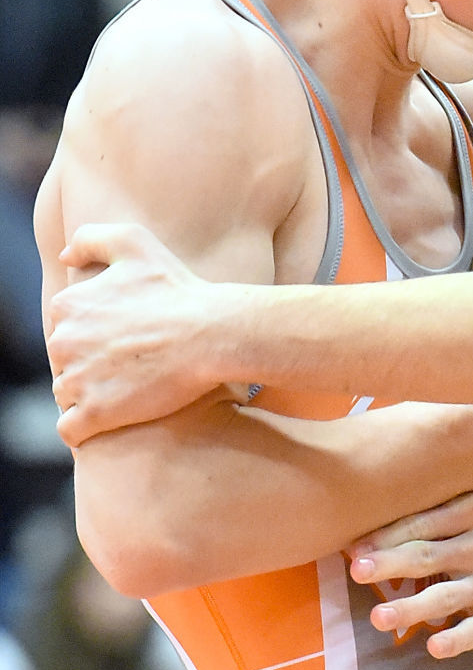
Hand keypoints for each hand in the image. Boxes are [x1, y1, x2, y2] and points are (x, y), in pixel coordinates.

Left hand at [48, 224, 225, 444]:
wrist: (212, 333)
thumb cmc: (179, 289)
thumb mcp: (136, 243)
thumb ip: (91, 238)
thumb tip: (64, 257)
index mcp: (67, 306)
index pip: (64, 330)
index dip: (91, 339)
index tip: (120, 343)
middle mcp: (63, 342)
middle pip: (63, 363)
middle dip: (88, 368)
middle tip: (128, 369)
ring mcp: (77, 379)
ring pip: (66, 396)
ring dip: (89, 398)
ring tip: (126, 394)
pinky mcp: (96, 414)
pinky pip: (69, 430)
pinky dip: (83, 430)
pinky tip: (108, 423)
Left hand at [348, 487, 472, 657]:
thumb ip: (444, 507)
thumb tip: (383, 519)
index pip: (422, 523)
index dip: (386, 537)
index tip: (354, 550)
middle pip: (429, 555)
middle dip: (390, 565)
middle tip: (357, 572)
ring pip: (448, 596)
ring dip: (412, 608)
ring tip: (379, 618)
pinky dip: (458, 640)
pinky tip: (434, 648)